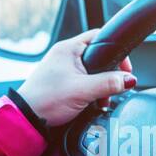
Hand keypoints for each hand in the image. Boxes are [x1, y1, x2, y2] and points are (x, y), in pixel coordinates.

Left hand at [16, 29, 136, 127]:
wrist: (27, 118)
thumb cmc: (45, 100)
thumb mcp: (83, 90)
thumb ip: (108, 83)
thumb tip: (128, 80)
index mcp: (68, 48)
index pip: (99, 37)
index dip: (116, 51)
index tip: (125, 69)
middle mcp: (65, 55)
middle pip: (98, 57)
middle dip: (109, 74)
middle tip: (114, 87)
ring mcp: (63, 69)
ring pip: (92, 72)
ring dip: (101, 86)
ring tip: (101, 100)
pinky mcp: (62, 83)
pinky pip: (84, 82)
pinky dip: (91, 92)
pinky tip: (92, 103)